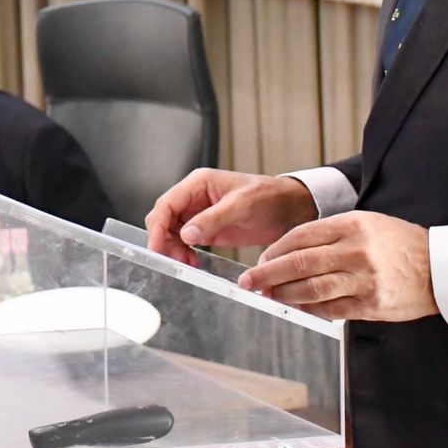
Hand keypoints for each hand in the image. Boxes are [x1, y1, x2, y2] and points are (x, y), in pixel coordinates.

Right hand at [146, 168, 318, 262]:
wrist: (290, 209)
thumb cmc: (269, 198)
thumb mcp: (241, 206)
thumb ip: (212, 219)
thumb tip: (185, 234)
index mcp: (198, 183)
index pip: (167, 204)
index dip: (158, 226)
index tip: (157, 246)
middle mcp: (194, 198)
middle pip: (164, 218)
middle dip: (164, 240)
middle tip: (176, 259)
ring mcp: (200, 214)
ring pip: (172, 232)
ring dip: (174, 249)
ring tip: (188, 263)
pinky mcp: (208, 229)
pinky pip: (186, 241)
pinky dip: (185, 253)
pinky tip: (193, 262)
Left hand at [239, 212, 436, 321]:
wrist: (441, 268)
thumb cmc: (399, 244)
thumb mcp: (366, 224)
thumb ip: (330, 235)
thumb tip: (287, 251)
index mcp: (352, 225)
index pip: (300, 236)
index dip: (274, 250)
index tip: (259, 259)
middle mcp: (356, 251)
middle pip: (299, 263)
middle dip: (268, 274)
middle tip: (249, 281)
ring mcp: (364, 280)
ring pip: (312, 289)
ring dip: (285, 295)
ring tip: (270, 296)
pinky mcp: (372, 304)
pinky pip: (331, 310)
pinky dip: (310, 310)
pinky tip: (298, 308)